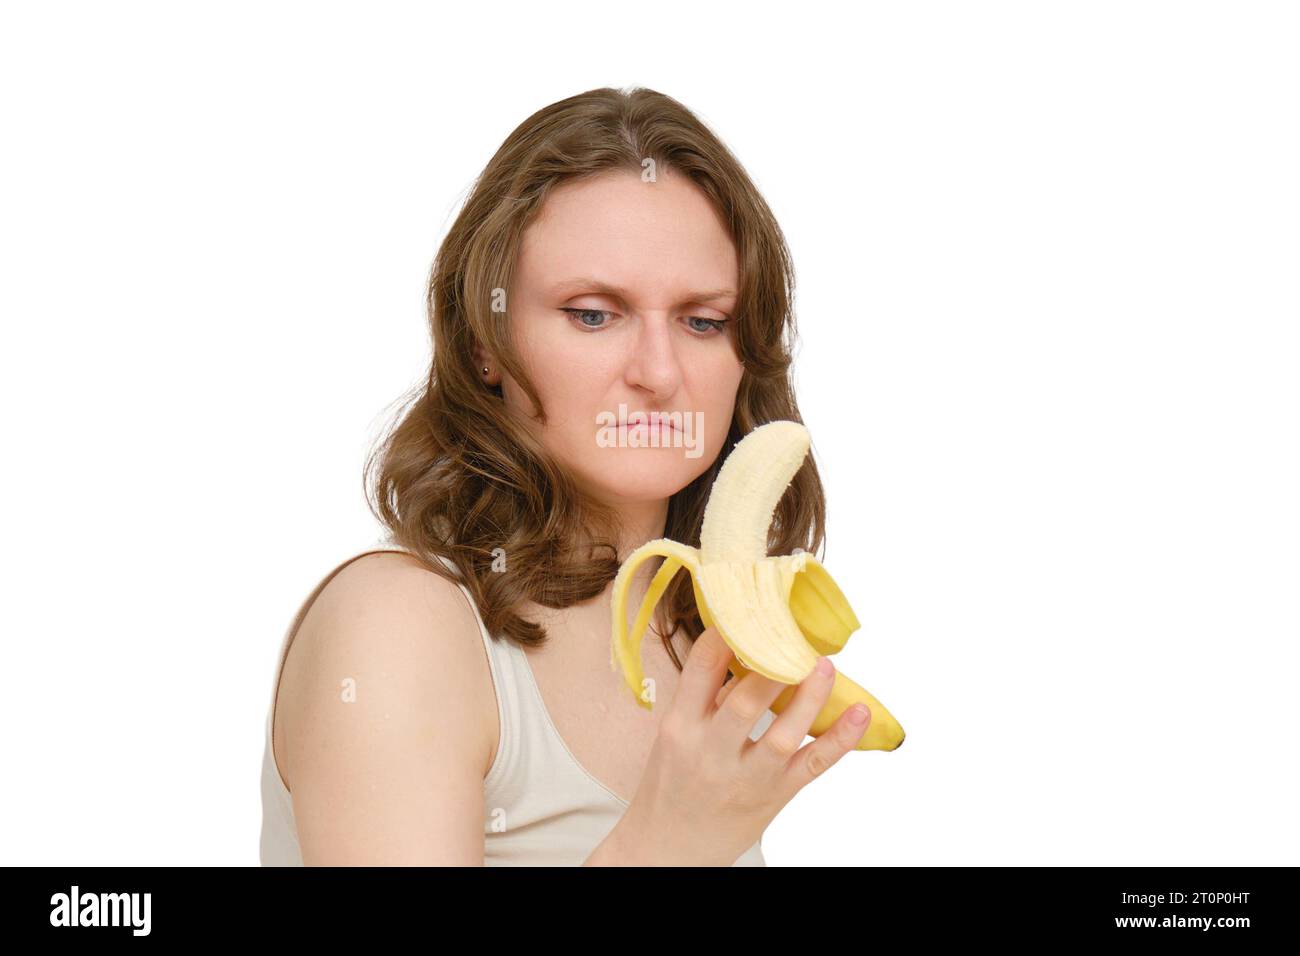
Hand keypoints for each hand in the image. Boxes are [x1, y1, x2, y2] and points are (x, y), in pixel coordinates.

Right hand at [614, 625, 870, 865]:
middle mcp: (711, 752)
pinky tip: (860, 713)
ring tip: (825, 665)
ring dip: (810, 695)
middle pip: (746, 700)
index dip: (728, 633)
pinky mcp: (775, 796)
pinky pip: (813, 764)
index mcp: (679, 728)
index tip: (749, 609)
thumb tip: (745, 650)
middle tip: (794, 633)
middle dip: (774, 663)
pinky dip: (841, 740)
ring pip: (784, 733)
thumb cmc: (671, 786)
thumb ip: (704, 698)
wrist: (668, 850)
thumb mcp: (672, 737)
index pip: (702, 668)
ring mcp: (746, 778)